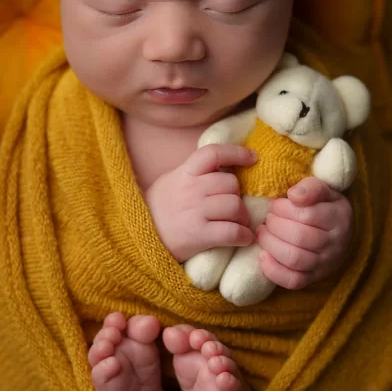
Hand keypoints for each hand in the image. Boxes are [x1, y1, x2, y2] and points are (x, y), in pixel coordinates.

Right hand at [145, 144, 256, 262]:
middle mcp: (191, 189)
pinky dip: (243, 235)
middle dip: (237, 195)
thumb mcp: (172, 180)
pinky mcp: (199, 235)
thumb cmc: (160, 208)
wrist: (139, 237)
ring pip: (235, 206)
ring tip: (238, 222)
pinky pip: (232, 231)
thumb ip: (196, 171)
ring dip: (243, 216)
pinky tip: (243, 237)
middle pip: (231, 183)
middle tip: (234, 206)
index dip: (236, 153)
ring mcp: (195, 212)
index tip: (252, 158)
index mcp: (185, 173)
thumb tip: (227, 165)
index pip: (213, 153)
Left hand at [256, 176, 352, 289]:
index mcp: (339, 218)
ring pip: (294, 259)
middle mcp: (335, 244)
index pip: (307, 215)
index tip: (275, 204)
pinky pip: (293, 281)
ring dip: (270, 243)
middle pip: (299, 237)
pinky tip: (263, 254)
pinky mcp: (313, 278)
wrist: (338, 232)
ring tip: (262, 232)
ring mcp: (325, 264)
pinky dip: (273, 270)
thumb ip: (312, 188)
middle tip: (268, 218)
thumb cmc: (325, 207)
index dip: (283, 209)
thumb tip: (294, 195)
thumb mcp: (324, 191)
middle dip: (275, 225)